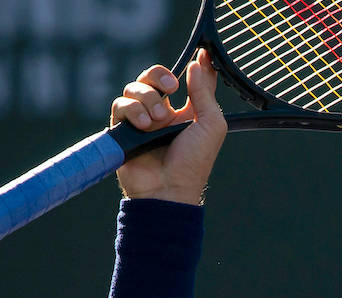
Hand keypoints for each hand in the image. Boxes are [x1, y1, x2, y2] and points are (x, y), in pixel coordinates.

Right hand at [111, 48, 226, 204]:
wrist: (169, 189)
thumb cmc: (194, 161)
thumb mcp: (210, 124)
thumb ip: (204, 93)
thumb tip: (199, 63)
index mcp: (187, 112)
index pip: (186, 80)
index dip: (194, 66)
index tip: (201, 54)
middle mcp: (162, 113)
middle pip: (152, 77)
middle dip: (159, 75)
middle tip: (172, 87)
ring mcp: (140, 120)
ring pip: (134, 88)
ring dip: (148, 99)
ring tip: (158, 120)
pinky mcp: (122, 128)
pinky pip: (120, 104)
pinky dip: (132, 110)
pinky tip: (144, 125)